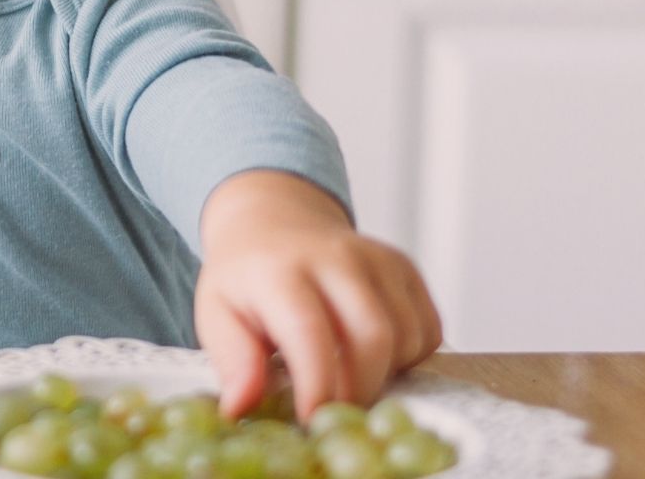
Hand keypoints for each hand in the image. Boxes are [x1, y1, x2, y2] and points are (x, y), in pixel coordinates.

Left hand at [194, 170, 441, 419]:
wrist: (274, 222)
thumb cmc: (245, 278)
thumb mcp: (216, 313)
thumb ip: (233, 360)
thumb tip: (241, 407)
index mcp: (280, 270)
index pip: (309, 331)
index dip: (317, 386)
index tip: (311, 422)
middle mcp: (335, 256)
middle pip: (373, 336)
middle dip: (360, 389)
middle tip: (336, 411)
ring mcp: (376, 258)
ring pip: (407, 336)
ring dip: (386, 374)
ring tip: (347, 375)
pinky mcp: (405, 266)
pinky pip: (428, 329)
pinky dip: (408, 356)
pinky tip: (371, 352)